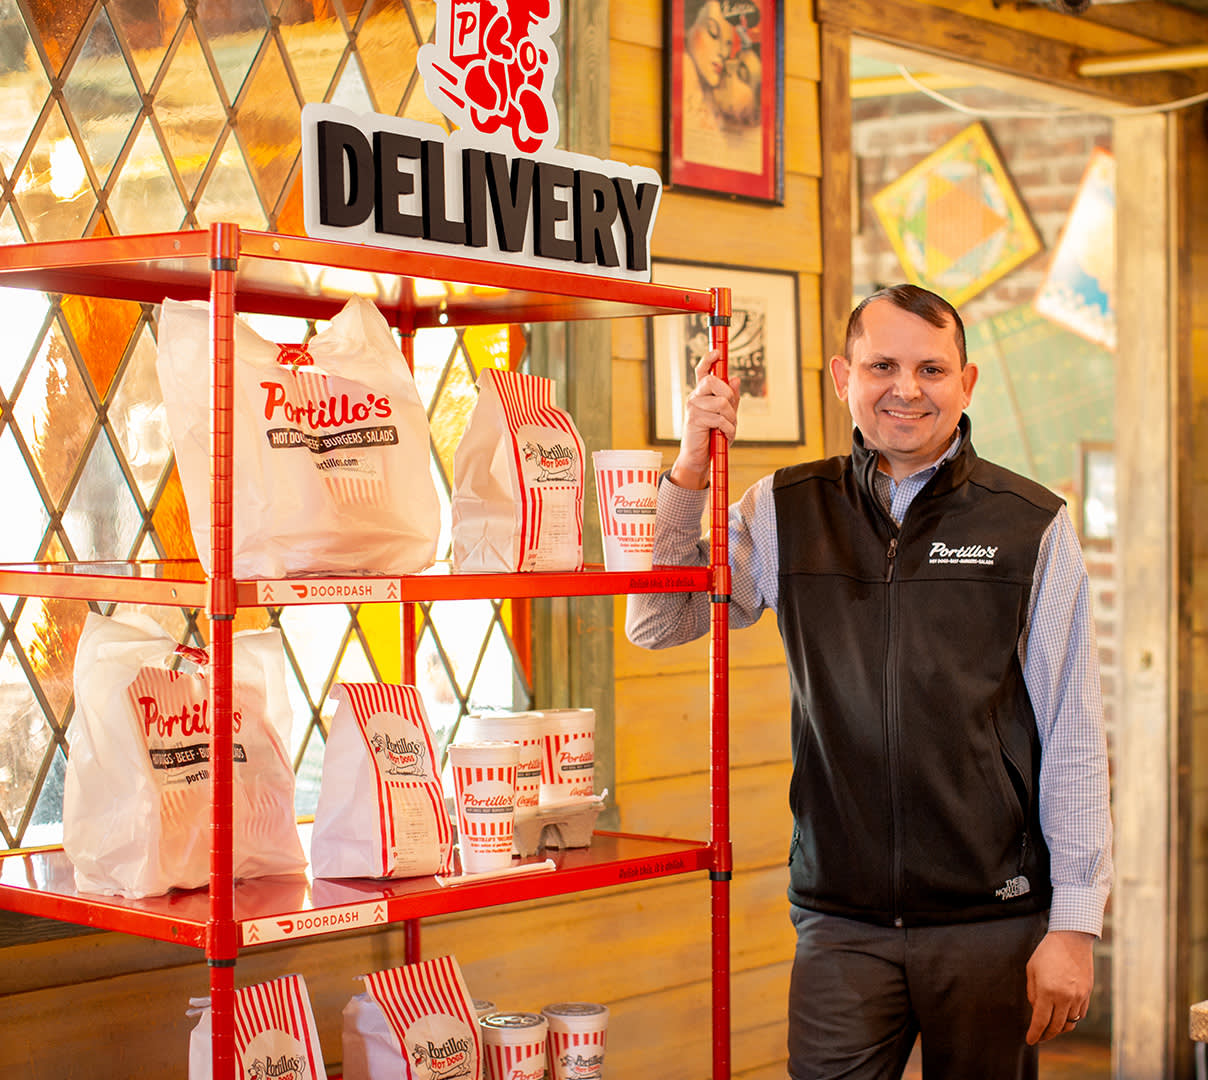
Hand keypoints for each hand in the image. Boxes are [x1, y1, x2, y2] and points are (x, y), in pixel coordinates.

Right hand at [668, 350, 740, 490]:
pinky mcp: (694, 420)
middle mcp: (695, 397)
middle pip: (712, 380)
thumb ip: (731, 398)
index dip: (709, 359)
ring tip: (728, 428)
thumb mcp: (727, 416)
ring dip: (730, 417)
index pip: (702, 371)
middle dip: (728, 394)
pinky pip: (719, 418)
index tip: (718, 351)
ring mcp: (693, 408)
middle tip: (730, 410)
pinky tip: (724, 436)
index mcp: (702, 394)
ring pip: (721, 401)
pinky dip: (728, 429)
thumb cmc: (712, 437)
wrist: (699, 458)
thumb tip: (735, 379)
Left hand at [1025, 930, 1094, 1043]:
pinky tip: (1064, 1017)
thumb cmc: (1047, 952)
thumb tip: (1036, 1011)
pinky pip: (1079, 1015)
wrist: (1071, 940)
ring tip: (1050, 1028)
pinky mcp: (1087, 994)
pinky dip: (1071, 1019)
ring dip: (1059, 1029)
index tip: (1030, 1040)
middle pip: (1056, 1027)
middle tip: (1039, 1037)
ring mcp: (1078, 997)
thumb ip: (1032, 993)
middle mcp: (1064, 997)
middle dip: (1046, 1035)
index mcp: (1047, 991)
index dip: (1035, 1034)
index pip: (1040, 1021)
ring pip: (1070, 1023)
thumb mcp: (1031, 970)